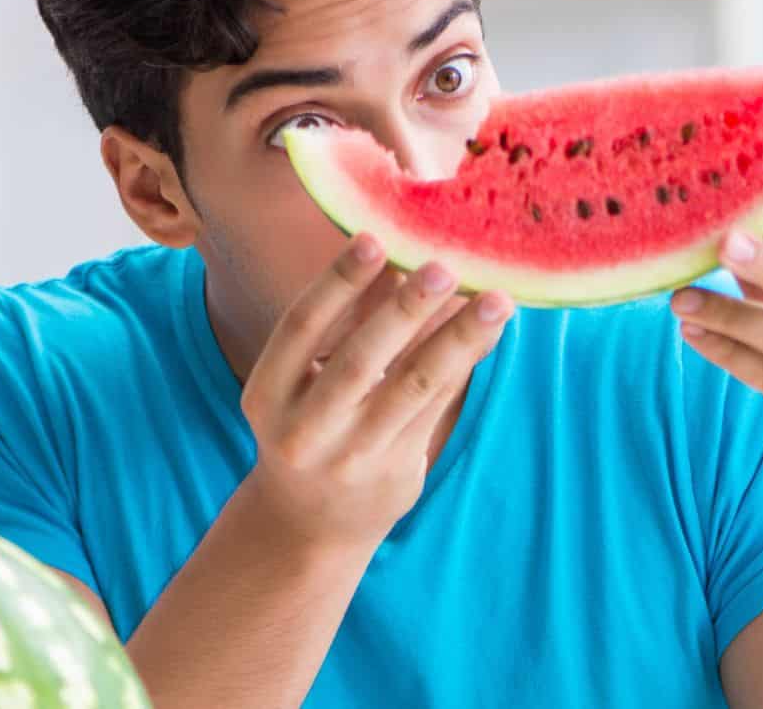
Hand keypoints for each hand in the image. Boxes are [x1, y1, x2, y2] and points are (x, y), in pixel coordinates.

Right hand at [238, 234, 512, 554]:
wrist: (309, 525)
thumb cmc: (310, 427)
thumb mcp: (304, 381)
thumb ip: (346, 324)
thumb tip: (394, 252)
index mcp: (267, 394)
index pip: (300, 328)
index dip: (337, 283)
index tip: (374, 238)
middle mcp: (303, 429)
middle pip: (359, 361)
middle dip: (404, 311)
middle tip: (443, 267)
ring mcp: (351, 456)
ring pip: (411, 387)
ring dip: (457, 339)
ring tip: (495, 300)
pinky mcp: (395, 472)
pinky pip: (435, 408)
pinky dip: (463, 365)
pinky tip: (489, 332)